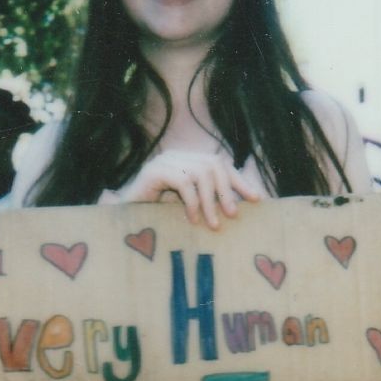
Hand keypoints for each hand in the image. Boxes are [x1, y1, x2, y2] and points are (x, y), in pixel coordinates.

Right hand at [117, 152, 261, 229]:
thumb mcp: (190, 207)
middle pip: (214, 164)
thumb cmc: (158, 216)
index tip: (256, 199)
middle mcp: (178, 156)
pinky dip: (192, 202)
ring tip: (214, 224)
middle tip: (232, 215)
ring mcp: (165, 161)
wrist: (124, 218)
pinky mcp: (154, 171)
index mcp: (189, 161)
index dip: (240, 181)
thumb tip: (239, 207)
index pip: (221, 165)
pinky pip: (183, 182)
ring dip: (210, 201)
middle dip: (227, 191)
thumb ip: (209, 201)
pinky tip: (192, 219)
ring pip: (200, 173)